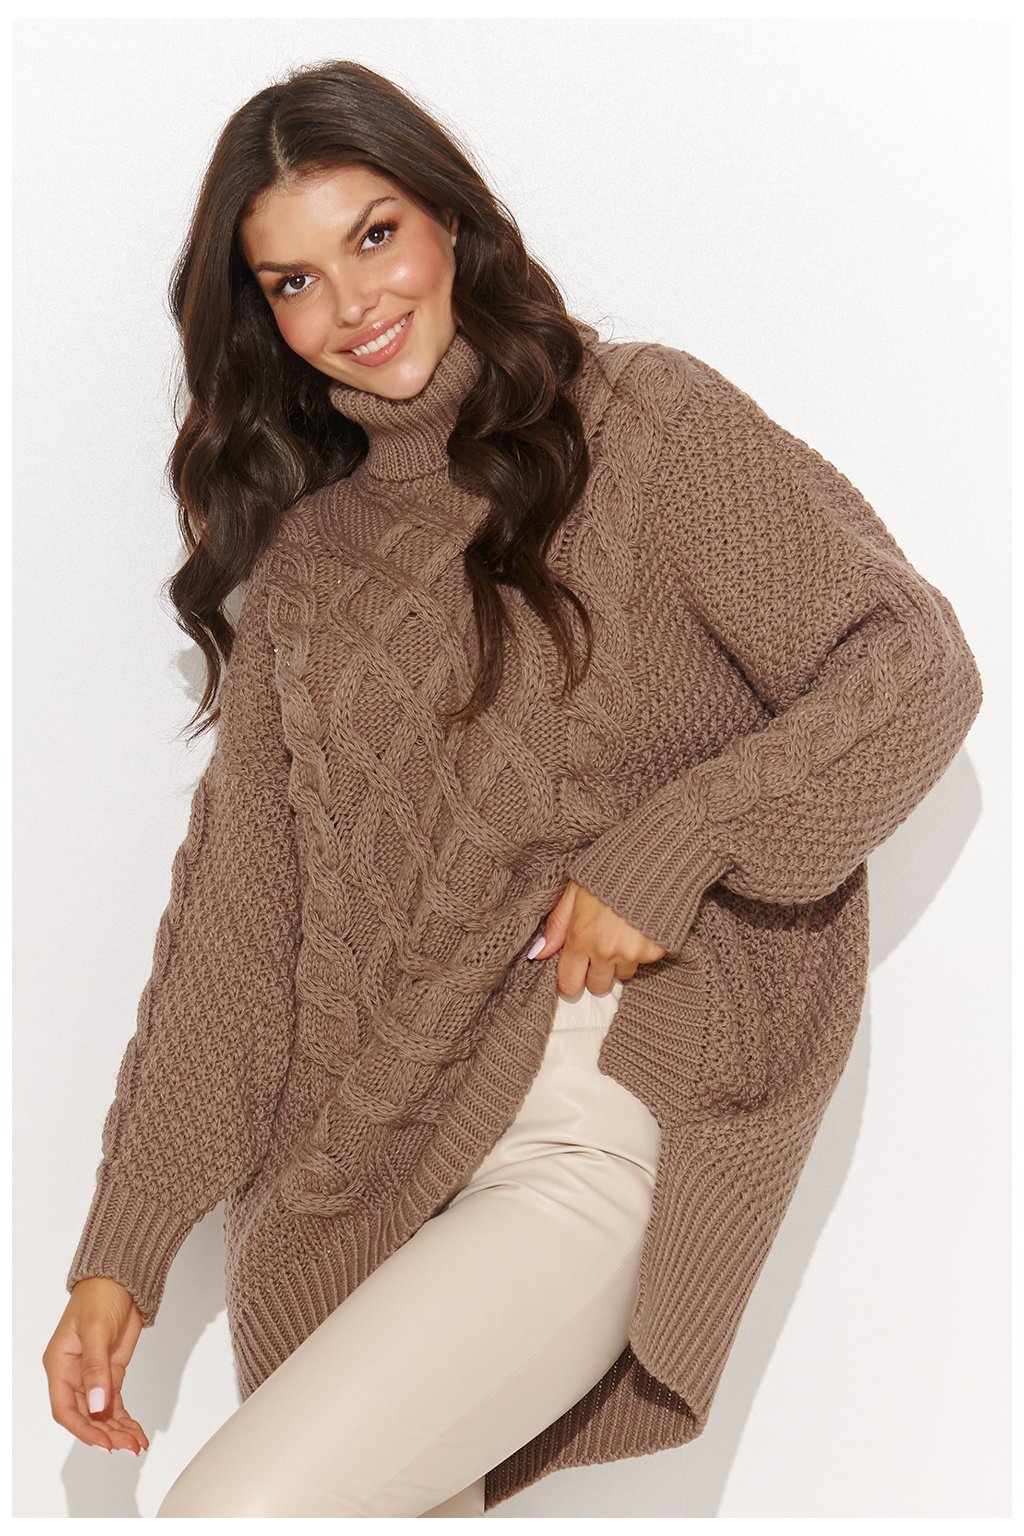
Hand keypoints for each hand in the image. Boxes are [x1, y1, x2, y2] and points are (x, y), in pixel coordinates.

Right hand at [42, 1276, 149, 1455]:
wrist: (121, 1279)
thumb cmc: (99, 1296)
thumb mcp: (96, 1331)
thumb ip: (96, 1368)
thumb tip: (96, 1404)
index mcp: (60, 1366)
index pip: (65, 1409)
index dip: (83, 1430)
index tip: (103, 1443)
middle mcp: (73, 1375)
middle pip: (85, 1416)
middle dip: (105, 1434)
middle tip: (126, 1446)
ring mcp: (93, 1376)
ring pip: (101, 1414)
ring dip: (117, 1431)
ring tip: (135, 1444)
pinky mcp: (111, 1373)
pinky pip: (114, 1404)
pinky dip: (124, 1419)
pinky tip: (135, 1432)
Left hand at [527, 880, 665, 996]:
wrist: (652, 860)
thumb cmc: (610, 871)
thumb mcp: (575, 892)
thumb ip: (557, 925)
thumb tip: (539, 953)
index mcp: (581, 937)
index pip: (569, 983)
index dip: (571, 980)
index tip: (575, 971)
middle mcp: (606, 951)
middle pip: (597, 987)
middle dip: (596, 973)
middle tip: (600, 949)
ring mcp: (632, 953)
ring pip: (622, 975)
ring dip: (620, 961)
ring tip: (622, 932)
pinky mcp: (655, 952)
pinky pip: (644, 963)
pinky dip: (641, 950)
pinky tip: (639, 927)